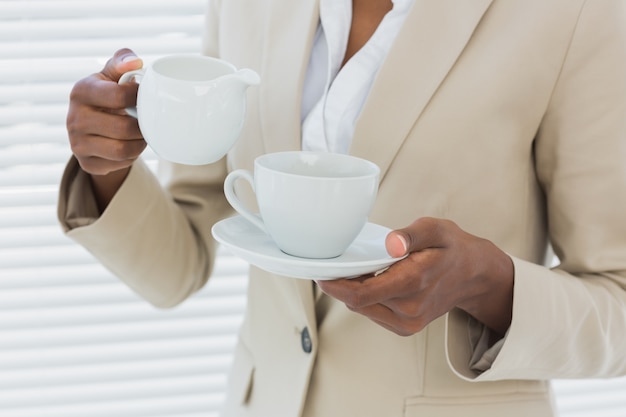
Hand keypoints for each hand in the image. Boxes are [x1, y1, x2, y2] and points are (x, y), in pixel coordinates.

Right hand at [66, 48, 146, 209]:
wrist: (93, 126)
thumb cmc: (108, 94)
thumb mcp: (112, 75)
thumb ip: (123, 61)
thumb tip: (136, 63)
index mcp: (81, 91)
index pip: (119, 95)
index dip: (139, 97)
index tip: (142, 97)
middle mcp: (74, 118)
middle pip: (123, 127)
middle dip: (141, 126)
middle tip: (146, 121)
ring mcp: (77, 143)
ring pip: (123, 149)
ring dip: (139, 143)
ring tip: (141, 133)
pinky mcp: (86, 163)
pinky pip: (120, 163)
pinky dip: (131, 156)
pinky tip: (130, 145)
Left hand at [316, 217, 513, 336]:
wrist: (474, 275)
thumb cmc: (452, 249)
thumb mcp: (436, 229)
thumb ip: (412, 234)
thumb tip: (392, 243)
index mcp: (413, 283)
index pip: (361, 294)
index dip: (335, 286)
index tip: (320, 273)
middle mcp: (409, 309)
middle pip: (356, 302)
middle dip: (340, 285)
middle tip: (334, 264)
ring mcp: (408, 322)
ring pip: (362, 308)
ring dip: (352, 291)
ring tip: (356, 270)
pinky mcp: (405, 328)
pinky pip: (373, 313)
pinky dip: (365, 298)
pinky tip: (371, 281)